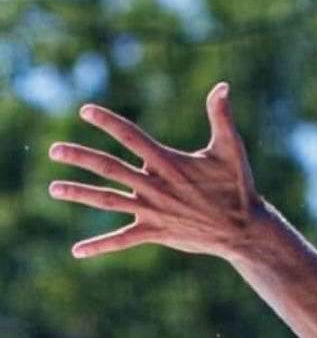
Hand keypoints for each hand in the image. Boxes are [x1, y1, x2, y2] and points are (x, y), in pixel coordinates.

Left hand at [49, 83, 262, 258]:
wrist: (244, 229)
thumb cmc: (238, 186)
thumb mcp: (232, 149)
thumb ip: (221, 117)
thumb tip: (223, 86)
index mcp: (169, 163)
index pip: (132, 137)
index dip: (108, 122)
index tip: (85, 111)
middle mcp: (155, 186)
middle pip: (109, 168)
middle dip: (80, 157)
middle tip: (54, 150)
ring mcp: (153, 210)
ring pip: (108, 200)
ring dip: (79, 194)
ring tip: (53, 189)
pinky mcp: (156, 232)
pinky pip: (122, 239)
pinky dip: (100, 245)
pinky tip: (77, 251)